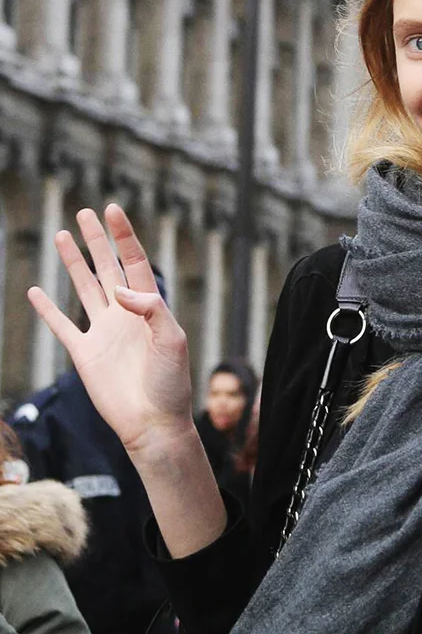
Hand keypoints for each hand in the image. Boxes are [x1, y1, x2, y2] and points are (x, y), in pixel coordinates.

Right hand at [27, 205, 193, 460]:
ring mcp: (103, 333)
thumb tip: (120, 290)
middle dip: (97, 240)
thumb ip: (152, 309)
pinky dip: (47, 309)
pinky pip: (62, 326)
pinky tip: (37, 290)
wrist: (153, 423)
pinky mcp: (85, 354)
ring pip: (83, 288)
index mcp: (149, 308)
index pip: (134, 263)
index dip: (124, 236)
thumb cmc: (170, 384)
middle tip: (85, 213)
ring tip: (61, 235)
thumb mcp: (172, 341)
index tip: (113, 210)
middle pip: (107, 268)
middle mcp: (124, 315)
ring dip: (73, 262)